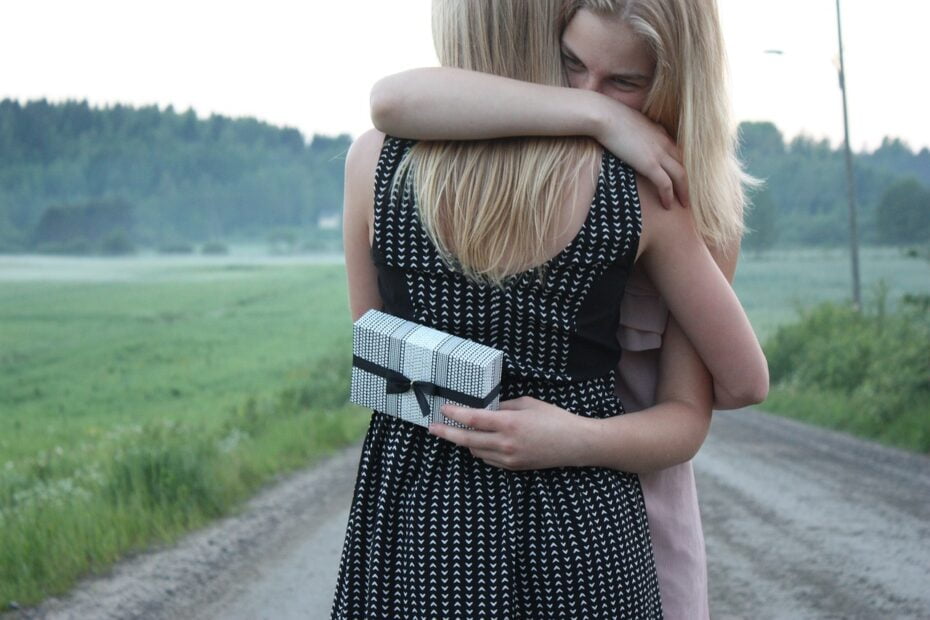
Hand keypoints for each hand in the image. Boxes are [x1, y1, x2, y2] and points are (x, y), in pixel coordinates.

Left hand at [427, 397, 593, 470]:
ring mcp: (509, 458)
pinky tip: (481, 442)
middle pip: (467, 440)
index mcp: (509, 423)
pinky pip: (489, 459)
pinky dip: (481, 451)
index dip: (455, 414)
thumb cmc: (554, 419)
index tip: (443, 409)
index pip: (473, 419)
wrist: (576, 444)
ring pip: (476, 452)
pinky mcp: (514, 467)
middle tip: (432, 428)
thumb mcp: (528, 403)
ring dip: (466, 442)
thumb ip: (504, 406)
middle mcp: (505, 443)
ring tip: (458, 432)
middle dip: (447, 434)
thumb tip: (486, 408)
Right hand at [597, 97, 688, 209]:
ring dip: (683, 191)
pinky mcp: (649, 164)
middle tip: (688, 194)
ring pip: (680, 176)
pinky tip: (667, 205)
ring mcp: (658, 154)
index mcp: (660, 132)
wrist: (605, 116)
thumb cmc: (610, 117)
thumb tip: (631, 136)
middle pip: (683, 164)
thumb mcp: (630, 122)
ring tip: (684, 204)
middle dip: (687, 180)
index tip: (679, 177)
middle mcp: (664, 142)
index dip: (679, 165)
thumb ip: (637, 130)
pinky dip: (668, 195)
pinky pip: (665, 184)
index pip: (676, 151)